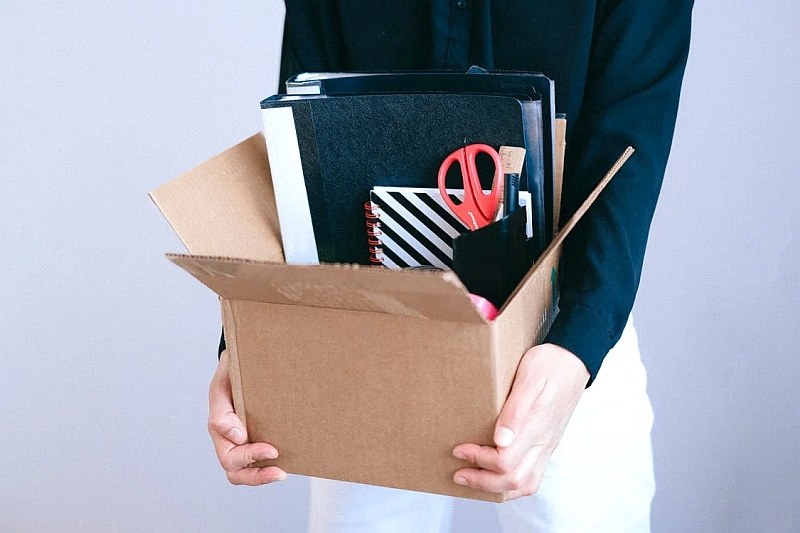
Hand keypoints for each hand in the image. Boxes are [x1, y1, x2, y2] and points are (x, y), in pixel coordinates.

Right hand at [208, 350, 286, 484]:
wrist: (241, 361)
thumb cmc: (231, 373)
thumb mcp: (223, 383)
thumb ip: (223, 410)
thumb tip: (237, 436)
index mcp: (219, 426)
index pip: (229, 454)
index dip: (250, 456)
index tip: (272, 451)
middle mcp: (228, 438)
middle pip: (235, 471)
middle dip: (257, 476)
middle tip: (280, 472)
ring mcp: (240, 441)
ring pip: (244, 472)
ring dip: (262, 476)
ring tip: (282, 473)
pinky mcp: (254, 438)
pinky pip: (258, 461)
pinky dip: (269, 466)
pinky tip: (288, 462)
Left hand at [452, 343, 588, 499]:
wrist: (574, 361)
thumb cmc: (549, 365)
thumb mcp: (529, 378)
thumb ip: (515, 411)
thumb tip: (501, 441)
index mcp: (537, 427)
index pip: (505, 461)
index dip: (478, 460)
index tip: (459, 449)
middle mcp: (544, 443)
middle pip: (514, 481)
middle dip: (482, 482)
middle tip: (459, 473)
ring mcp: (548, 446)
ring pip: (526, 484)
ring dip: (497, 488)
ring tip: (474, 479)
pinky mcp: (548, 445)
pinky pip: (532, 476)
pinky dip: (511, 484)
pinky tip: (496, 476)